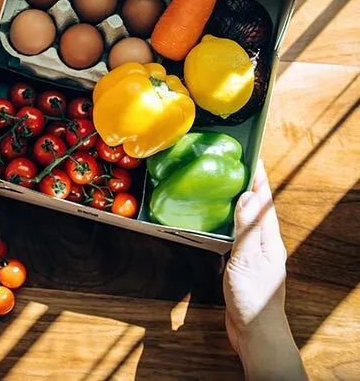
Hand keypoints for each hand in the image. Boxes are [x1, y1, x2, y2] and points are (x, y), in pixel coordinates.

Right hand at [224, 159, 305, 379]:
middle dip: (250, 187)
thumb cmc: (253, 299)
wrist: (255, 332)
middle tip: (235, 167)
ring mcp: (256, 255)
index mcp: (270, 240)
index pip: (265, 202)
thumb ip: (247, 228)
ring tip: (226, 188)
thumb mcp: (248, 259)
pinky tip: (221, 224)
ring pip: (248, 222)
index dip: (259, 180)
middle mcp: (266, 245)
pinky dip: (232, 223)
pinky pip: (239, 236)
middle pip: (258, 209)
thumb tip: (248, 196)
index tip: (252, 158)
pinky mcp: (245, 265)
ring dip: (240, 204)